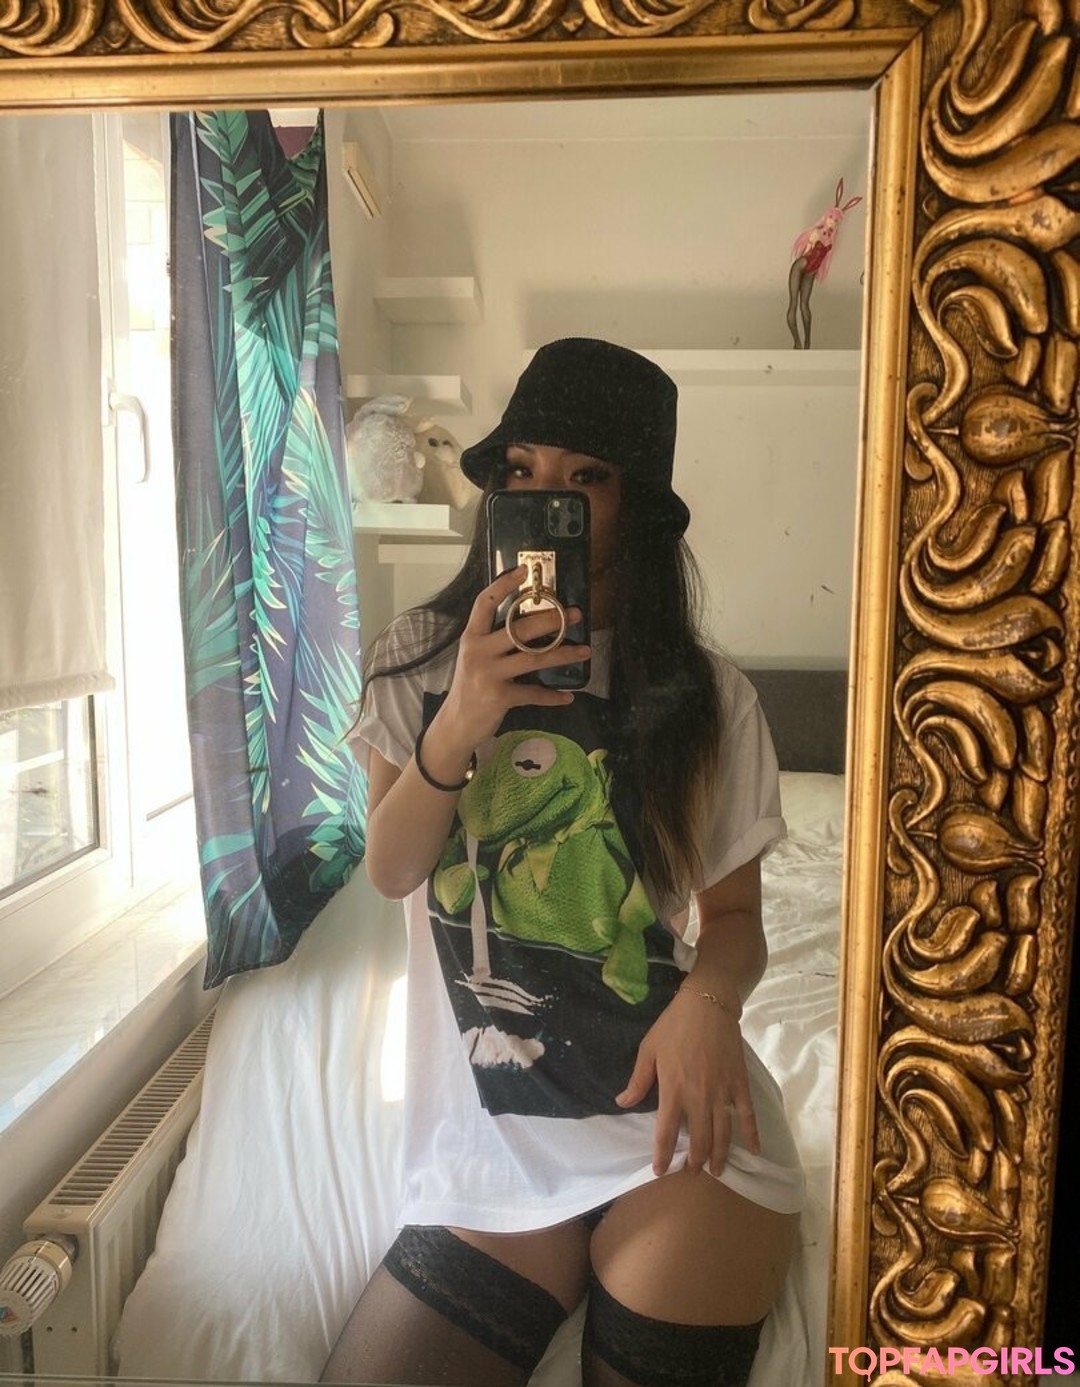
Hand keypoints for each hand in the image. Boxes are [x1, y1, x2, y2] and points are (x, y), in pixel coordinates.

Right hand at [437, 566, 588, 748]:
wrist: (455, 724)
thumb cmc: (470, 687)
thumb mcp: (474, 658)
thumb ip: (494, 641)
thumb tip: (530, 624)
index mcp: (471, 637)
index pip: (485, 602)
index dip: (505, 584)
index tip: (525, 571)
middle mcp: (478, 651)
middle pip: (520, 628)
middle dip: (553, 620)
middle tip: (575, 614)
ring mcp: (488, 674)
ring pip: (534, 658)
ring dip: (563, 654)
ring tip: (584, 650)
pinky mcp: (499, 697)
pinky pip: (533, 694)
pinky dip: (552, 696)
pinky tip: (567, 696)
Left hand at [615, 989, 760, 1177]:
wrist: (708, 1005)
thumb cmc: (674, 1026)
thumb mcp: (648, 1050)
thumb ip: (638, 1080)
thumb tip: (622, 1103)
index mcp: (673, 1091)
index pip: (666, 1134)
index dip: (662, 1156)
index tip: (660, 1171)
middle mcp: (699, 1098)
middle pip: (698, 1140)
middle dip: (694, 1161)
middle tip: (691, 1171)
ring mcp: (722, 1093)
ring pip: (722, 1135)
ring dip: (718, 1156)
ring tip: (715, 1171)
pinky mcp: (740, 1084)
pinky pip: (748, 1115)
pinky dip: (752, 1135)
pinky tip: (755, 1152)